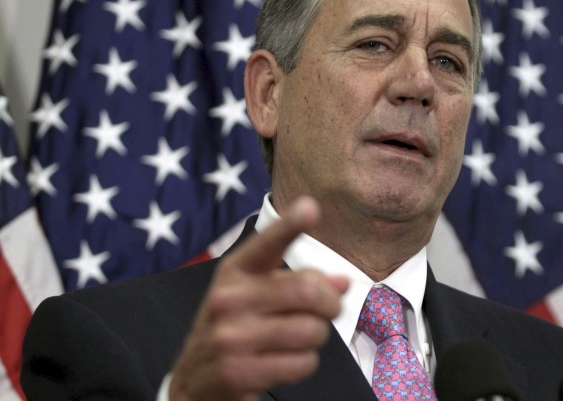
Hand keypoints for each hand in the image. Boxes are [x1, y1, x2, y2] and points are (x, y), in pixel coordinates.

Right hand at [168, 196, 348, 399]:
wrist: (193, 381)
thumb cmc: (235, 327)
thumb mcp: (258, 295)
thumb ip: (300, 282)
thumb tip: (342, 282)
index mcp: (236, 271)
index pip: (267, 243)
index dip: (290, 225)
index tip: (310, 207)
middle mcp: (229, 299)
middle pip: (308, 291)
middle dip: (330, 304)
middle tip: (327, 311)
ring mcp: (231, 337)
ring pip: (311, 330)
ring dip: (316, 338)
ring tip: (298, 340)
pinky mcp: (238, 372)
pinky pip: (302, 363)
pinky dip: (304, 364)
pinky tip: (285, 362)